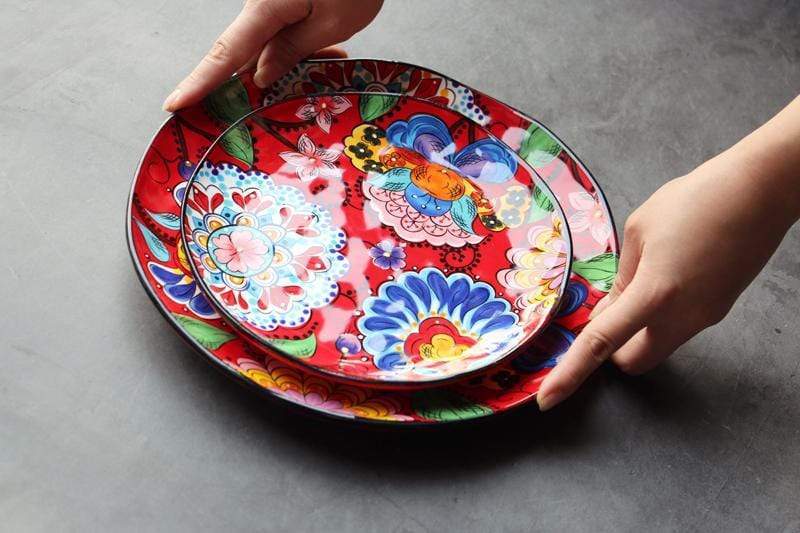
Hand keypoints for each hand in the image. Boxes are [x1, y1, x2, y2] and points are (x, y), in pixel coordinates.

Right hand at [163, 0, 382, 110]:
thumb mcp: (333, 22)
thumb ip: (294, 51)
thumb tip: (260, 76)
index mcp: (266, 7)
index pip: (226, 54)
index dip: (200, 83)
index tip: (175, 104)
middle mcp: (260, 2)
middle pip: (247, 54)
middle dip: (265, 82)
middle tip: (281, 103)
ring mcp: (271, 1)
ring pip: (270, 44)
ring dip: (294, 62)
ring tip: (333, 57)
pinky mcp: (284, 0)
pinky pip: (284, 29)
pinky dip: (304, 44)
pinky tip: (333, 51)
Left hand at [537, 140, 799, 410]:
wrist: (762, 191)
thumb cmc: (695, 200)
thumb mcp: (640, 231)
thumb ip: (622, 277)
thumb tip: (611, 309)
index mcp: (654, 294)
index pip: (602, 344)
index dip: (571, 373)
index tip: (548, 398)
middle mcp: (683, 317)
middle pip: (635, 361)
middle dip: (614, 349)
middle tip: (609, 310)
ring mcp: (706, 318)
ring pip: (658, 345)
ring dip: (639, 329)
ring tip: (645, 277)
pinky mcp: (720, 310)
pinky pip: (679, 327)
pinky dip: (662, 316)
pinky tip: (670, 273)